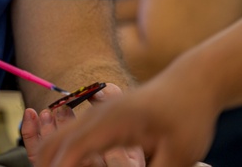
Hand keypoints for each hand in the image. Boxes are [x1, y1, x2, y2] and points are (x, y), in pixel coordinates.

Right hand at [35, 68, 218, 166]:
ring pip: (58, 139)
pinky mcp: (101, 119)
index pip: (73, 149)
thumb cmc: (188, 116)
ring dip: (54, 161)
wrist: (192, 83)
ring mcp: (97, 115)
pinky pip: (70, 138)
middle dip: (49, 165)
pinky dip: (63, 155)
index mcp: (112, 123)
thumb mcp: (179, 154)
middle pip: (55, 143)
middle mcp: (97, 116)